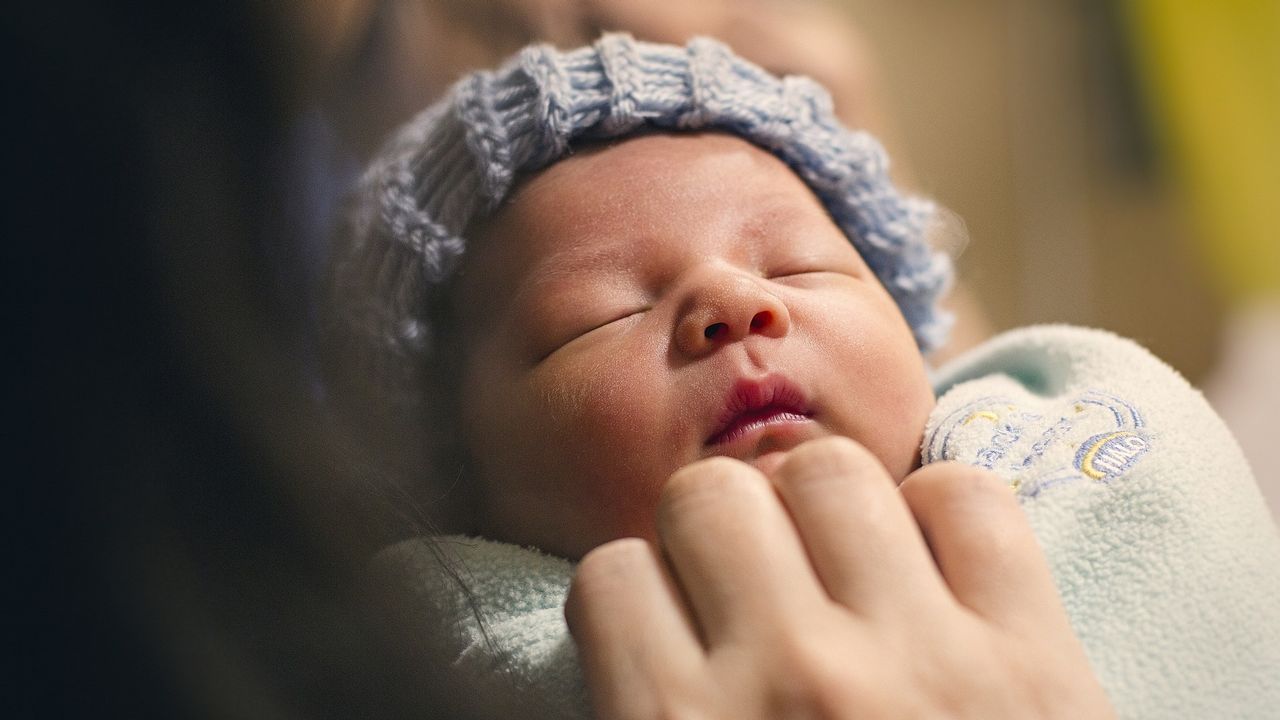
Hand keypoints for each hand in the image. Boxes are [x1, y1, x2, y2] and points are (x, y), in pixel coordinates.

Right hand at [565, 436, 1114, 718]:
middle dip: (718, 534)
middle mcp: (790, 682)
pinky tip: (933, 575)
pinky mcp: (1036, 658)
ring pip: (826, 470)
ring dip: (819, 510)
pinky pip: (966, 498)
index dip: (639, 599)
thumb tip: (629, 666)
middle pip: (710, 496)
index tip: (674, 629)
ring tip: (841, 570)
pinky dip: (943, 518)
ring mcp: (920, 660)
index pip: (612, 577)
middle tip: (752, 588)